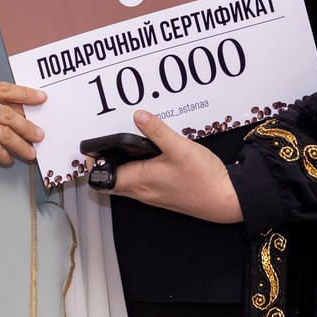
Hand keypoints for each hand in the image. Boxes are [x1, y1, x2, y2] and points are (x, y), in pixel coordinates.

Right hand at [0, 81, 44, 175]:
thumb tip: (18, 112)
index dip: (23, 93)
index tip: (40, 98)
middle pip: (5, 112)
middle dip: (26, 125)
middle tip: (39, 134)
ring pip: (3, 132)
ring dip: (20, 144)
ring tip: (30, 152)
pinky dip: (5, 156)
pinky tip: (8, 159)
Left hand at [98, 110, 242, 223]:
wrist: (225, 200)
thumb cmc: (202, 178)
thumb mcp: (179, 147)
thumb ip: (156, 131)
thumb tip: (137, 116)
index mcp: (140, 181)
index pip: (104, 177)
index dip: (95, 164)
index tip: (92, 149)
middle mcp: (142, 192)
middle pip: (112, 180)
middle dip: (106, 164)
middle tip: (106, 144)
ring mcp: (152, 195)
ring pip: (126, 182)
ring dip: (122, 167)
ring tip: (127, 146)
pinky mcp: (163, 195)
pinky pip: (140, 184)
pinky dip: (137, 171)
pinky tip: (150, 157)